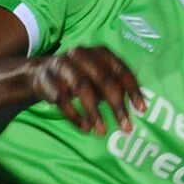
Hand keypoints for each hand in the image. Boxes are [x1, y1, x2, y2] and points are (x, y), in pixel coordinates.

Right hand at [30, 46, 145, 135]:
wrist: (41, 73)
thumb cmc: (80, 77)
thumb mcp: (99, 77)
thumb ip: (116, 86)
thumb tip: (138, 107)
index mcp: (99, 52)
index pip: (121, 69)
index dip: (132, 89)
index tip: (141, 109)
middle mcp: (82, 54)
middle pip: (103, 79)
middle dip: (117, 105)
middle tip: (126, 127)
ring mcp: (63, 65)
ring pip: (82, 88)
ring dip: (94, 112)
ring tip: (103, 131)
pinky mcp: (47, 79)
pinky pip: (62, 99)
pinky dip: (75, 116)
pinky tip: (85, 128)